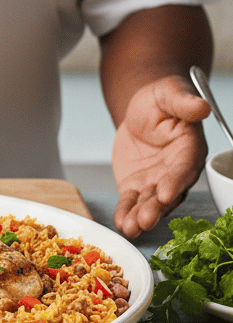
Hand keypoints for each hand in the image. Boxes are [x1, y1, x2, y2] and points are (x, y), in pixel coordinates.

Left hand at [112, 75, 209, 239]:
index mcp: (189, 149)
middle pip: (168, 193)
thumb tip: (202, 106)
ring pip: (150, 203)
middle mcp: (176, 171)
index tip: (167, 194)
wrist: (140, 110)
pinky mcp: (137, 186)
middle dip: (157, 208)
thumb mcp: (169, 93)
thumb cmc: (161, 100)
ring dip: (141, 217)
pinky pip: (131, 202)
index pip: (184, 168)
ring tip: (131, 228)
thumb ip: (183, 102)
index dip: (176, 181)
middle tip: (146, 220)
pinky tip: (120, 224)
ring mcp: (156, 182)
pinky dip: (125, 213)